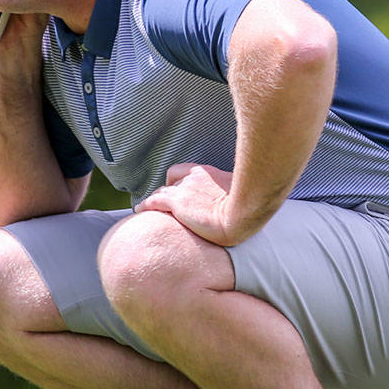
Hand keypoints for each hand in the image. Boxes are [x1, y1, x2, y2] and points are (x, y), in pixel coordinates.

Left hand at [136, 163, 252, 246]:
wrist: (243, 215)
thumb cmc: (249, 208)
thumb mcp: (242, 193)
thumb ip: (232, 193)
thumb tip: (240, 200)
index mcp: (209, 173)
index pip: (187, 172)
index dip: (181, 182)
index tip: (182, 192)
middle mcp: (194, 177)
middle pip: (173, 179)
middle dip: (170, 191)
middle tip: (170, 204)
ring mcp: (184, 189)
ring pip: (163, 191)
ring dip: (158, 199)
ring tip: (152, 209)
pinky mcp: (177, 202)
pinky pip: (154, 200)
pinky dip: (146, 204)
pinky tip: (139, 210)